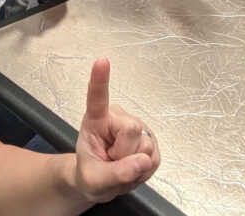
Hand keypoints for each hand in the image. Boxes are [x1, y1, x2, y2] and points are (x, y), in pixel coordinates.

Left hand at [73, 58, 160, 202]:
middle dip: (124, 154)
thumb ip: (116, 173)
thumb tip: (144, 160)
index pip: (97, 99)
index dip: (100, 80)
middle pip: (131, 130)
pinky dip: (144, 169)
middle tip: (113, 162)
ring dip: (134, 164)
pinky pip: (154, 157)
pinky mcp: (151, 140)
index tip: (102, 61)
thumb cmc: (90, 175)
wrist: (101, 183)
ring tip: (122, 165)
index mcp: (96, 120)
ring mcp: (138, 127)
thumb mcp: (93, 181)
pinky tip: (133, 167)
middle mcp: (119, 118)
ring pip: (145, 146)